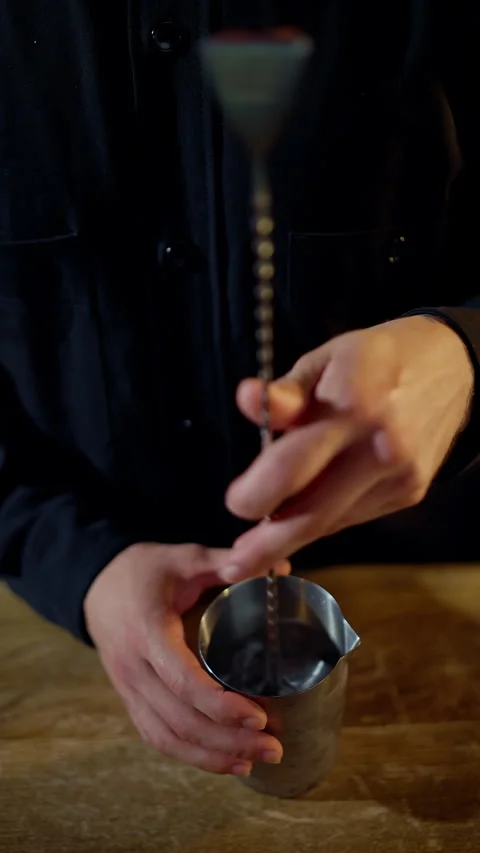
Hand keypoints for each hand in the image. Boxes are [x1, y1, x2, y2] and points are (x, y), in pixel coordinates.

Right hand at [84, 543, 289, 775]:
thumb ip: (225, 562)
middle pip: (180, 719)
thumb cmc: (143, 570)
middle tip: (274, 747)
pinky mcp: (129, 699)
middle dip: (228, 740)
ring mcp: (127, 689)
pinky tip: (224, 761)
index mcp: (147, 631)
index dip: (221, 706)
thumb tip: (282, 564)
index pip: (182, 681)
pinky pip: (156, 737)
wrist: (96, 585)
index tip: (260, 716)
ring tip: (255, 760)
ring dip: (212, 756)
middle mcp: (133, 668)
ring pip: (167, 737)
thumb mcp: (182, 557)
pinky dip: (190, 755)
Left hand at [222, 316, 473, 580]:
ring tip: (257, 551)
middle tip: (234, 563)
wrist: (451, 367)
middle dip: (266, 545)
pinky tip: (303, 516)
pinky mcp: (410, 493)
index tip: (234, 504)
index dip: (256, 492)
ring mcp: (399, 476)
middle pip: (312, 512)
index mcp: (354, 404)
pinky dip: (323, 519)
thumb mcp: (326, 359)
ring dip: (291, 537)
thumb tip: (247, 399)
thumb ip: (286, 391)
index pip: (291, 465)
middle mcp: (380, 447)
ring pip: (331, 521)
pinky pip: (352, 516)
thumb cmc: (374, 358)